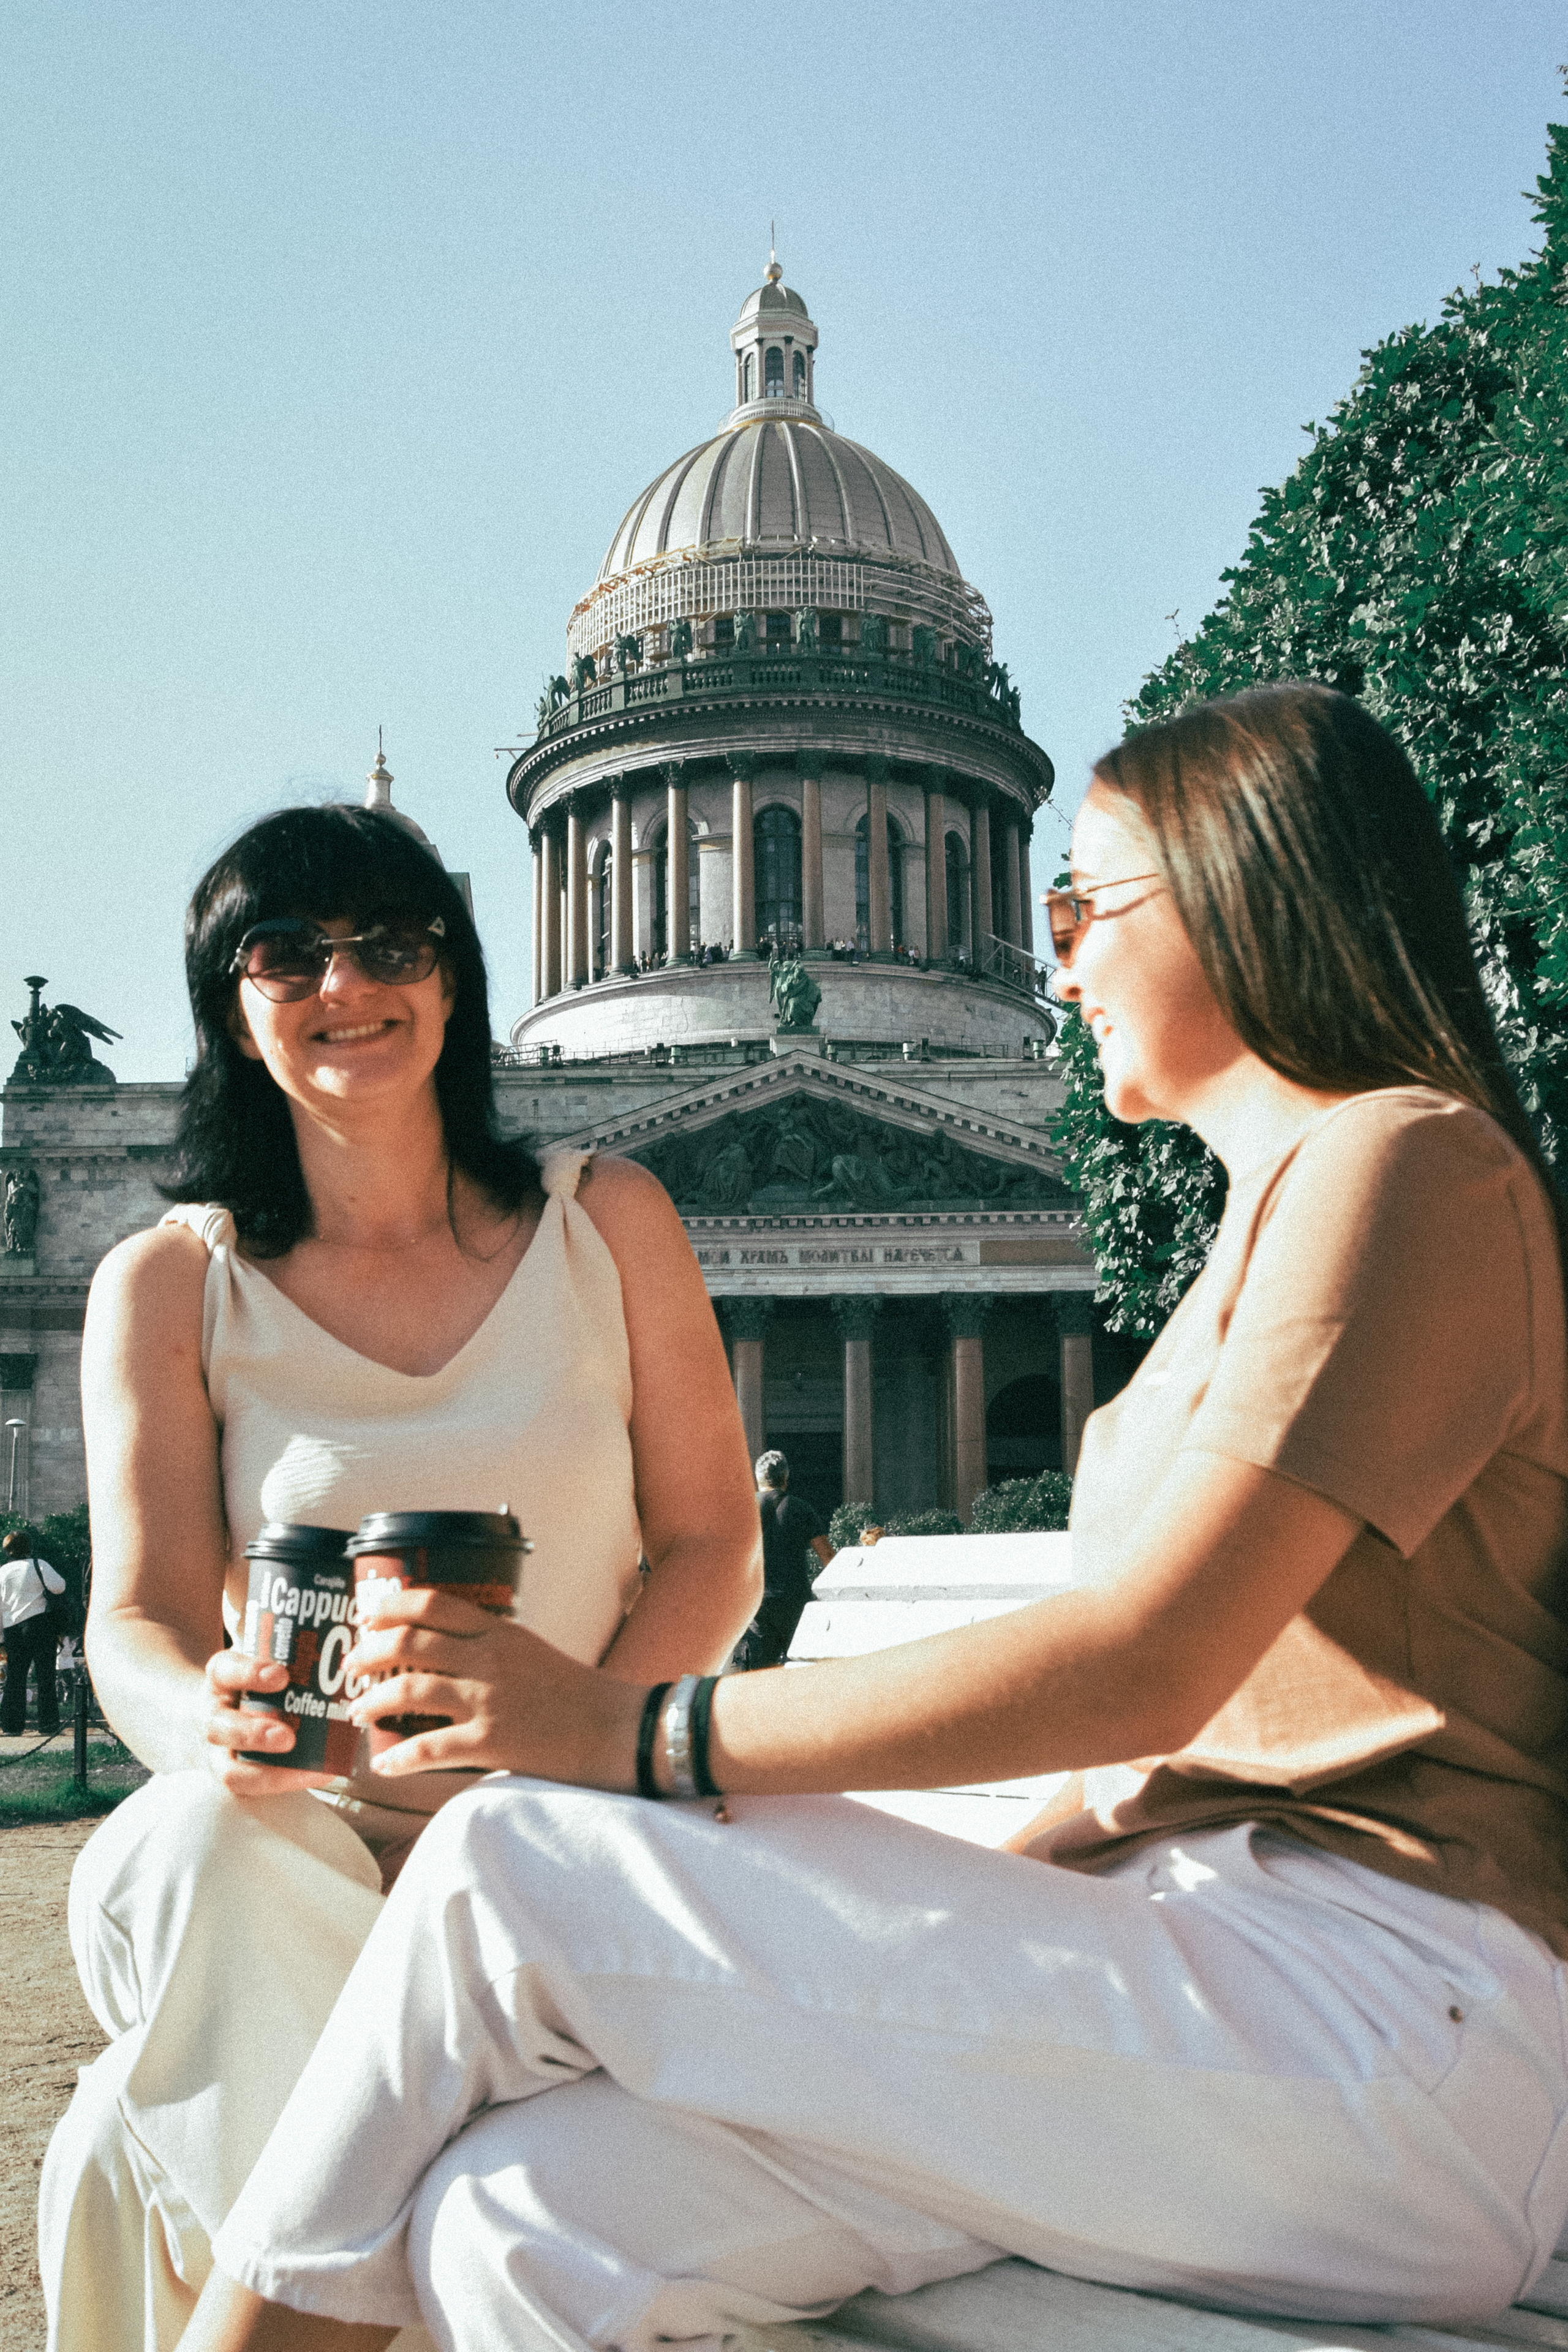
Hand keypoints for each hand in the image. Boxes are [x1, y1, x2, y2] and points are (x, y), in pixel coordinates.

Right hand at [201, 1646, 341, 1796]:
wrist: (211, 1711)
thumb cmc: (249, 1682)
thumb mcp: (257, 1660)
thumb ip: (290, 1650)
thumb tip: (352, 1629)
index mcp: (219, 1679)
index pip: (224, 1670)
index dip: (249, 1674)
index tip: (281, 1676)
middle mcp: (211, 1717)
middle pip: (218, 1727)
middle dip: (253, 1734)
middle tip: (287, 1737)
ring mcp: (218, 1753)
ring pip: (230, 1770)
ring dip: (271, 1772)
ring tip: (310, 1768)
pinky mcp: (232, 1776)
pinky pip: (253, 1788)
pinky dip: (287, 1783)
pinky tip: (321, 1775)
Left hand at [345, 1586, 640, 1785]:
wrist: (618, 1729)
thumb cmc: (576, 1693)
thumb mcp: (532, 1651)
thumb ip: (492, 1647)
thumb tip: (449, 1651)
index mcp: (500, 1632)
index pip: (433, 1604)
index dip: (391, 1607)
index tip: (367, 1617)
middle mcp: (489, 1659)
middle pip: (409, 1642)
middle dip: (368, 1653)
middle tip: (350, 1667)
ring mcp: (488, 1700)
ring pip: (409, 1690)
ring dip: (372, 1702)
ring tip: (358, 1712)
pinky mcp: (492, 1742)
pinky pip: (429, 1749)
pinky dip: (398, 1758)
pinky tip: (382, 1764)